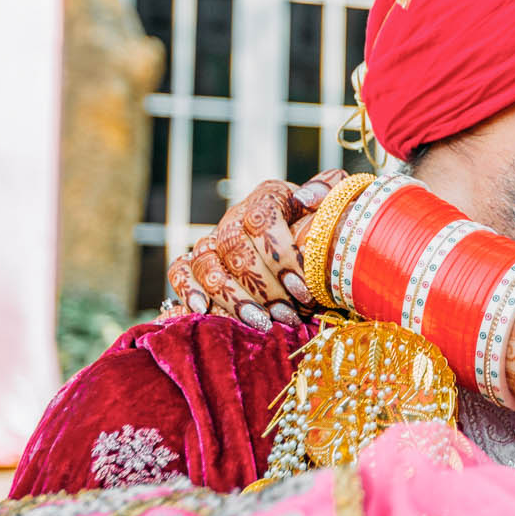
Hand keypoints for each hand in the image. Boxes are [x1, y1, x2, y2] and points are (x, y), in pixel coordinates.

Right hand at [167, 171, 344, 327]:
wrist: (307, 249)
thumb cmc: (322, 233)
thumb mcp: (334, 208)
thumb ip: (330, 192)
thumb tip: (304, 198)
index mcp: (268, 197)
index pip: (262, 220)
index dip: (280, 256)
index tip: (302, 288)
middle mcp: (235, 217)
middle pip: (234, 247)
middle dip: (263, 287)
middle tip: (288, 314)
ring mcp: (213, 240)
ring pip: (206, 263)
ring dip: (233, 297)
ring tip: (262, 323)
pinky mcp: (196, 264)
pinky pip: (180, 271)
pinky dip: (187, 289)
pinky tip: (203, 310)